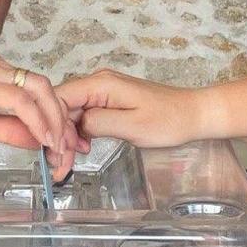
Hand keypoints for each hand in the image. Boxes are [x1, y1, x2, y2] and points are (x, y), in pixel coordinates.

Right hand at [0, 54, 85, 174]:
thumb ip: (6, 130)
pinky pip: (19, 99)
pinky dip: (37, 119)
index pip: (38, 93)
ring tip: (61, 149)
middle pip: (46, 89)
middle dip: (64, 121)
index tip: (67, 146)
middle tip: (72, 150)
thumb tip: (35, 140)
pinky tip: (43, 138)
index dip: (57, 119)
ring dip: (55, 122)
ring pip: (39, 90)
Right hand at [58, 69, 205, 146]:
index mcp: (101, 84)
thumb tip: (76, 126)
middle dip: (58, 135)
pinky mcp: (109, 101)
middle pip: (63, 106)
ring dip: (67, 136)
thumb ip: (98, 123)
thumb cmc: (169, 120)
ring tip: (71, 159)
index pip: (60, 98)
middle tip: (62, 163)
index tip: (58, 150)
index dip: (53, 125)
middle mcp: (98, 83)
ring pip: (72, 113)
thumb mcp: (132, 126)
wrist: (193, 114)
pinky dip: (79, 133)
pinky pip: (85, 115)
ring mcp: (103, 91)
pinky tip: (84, 148)